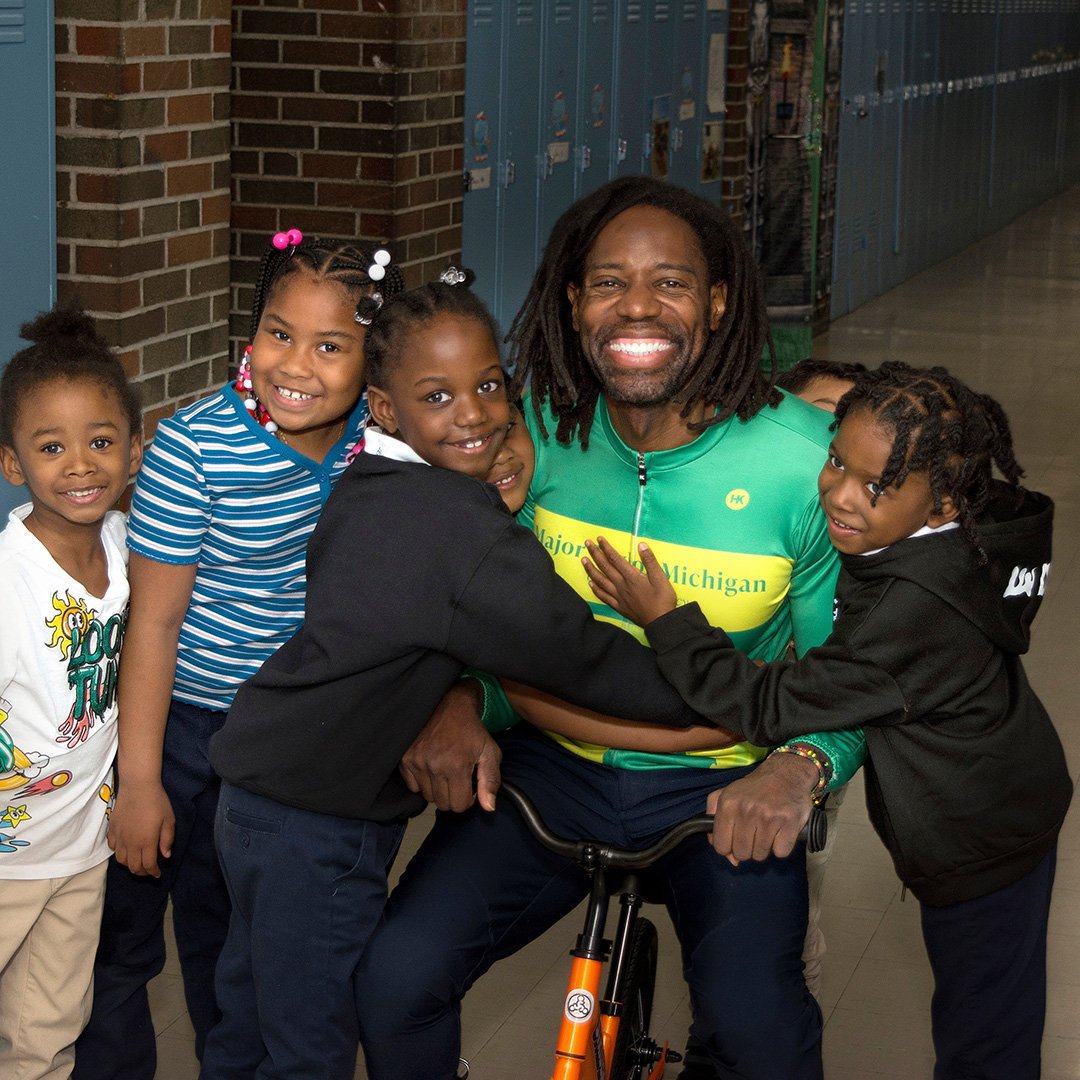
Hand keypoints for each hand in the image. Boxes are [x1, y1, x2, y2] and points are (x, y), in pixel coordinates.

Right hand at [108, 779, 175, 876]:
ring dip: (130, 865)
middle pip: (133, 867)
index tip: (158, 874)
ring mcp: (120, 837)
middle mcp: (131, 843)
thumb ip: (167, 839)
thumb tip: (166, 856)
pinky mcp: (112, 830)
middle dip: (142, 872)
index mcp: (147, 841)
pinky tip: (126, 848)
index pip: (148, 865)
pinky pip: (112, 848)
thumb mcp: (169, 820)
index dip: (153, 872)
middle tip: (149, 870)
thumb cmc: (157, 801)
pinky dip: (119, 853)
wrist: (138, 786)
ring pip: (121, 860)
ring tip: (138, 861)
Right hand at [399, 680, 501, 812]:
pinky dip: (422, 782)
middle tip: (457, 778)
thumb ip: (490, 780)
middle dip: (453, 796)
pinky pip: (412, 786)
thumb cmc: (471, 729)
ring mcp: (417, 762)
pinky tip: (431, 768)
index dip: (468, 798)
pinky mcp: (405, 759)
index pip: (460, 805)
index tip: (469, 785)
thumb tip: (489, 808)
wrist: (448, 704)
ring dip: (437, 789)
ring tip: (444, 771)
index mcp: (457, 766)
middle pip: (443, 804)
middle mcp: (435, 766)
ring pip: (427, 797)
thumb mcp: (489, 751)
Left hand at [582, 536, 676, 626]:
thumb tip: (641, 544)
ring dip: (591, 569)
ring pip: (600, 580)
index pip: (615, 558)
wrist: (660, 622)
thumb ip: (650, 561)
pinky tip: (590, 584)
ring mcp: (618, 596)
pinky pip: (603, 596)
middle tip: (587, 544)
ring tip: (583, 560)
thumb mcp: (661, 578)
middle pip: (605, 567)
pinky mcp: (618, 606)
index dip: (606, 547)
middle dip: (595, 554)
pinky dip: (595, 589)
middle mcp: (621, 585)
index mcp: (631, 576)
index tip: (599, 539)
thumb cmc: (662, 599)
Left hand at [706, 751, 818, 865]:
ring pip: (760, 855)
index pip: (720, 846)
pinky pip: (780, 852)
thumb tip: (728, 857)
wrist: (786, 773)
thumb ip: (715, 823)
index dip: (728, 847)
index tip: (736, 839)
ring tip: (768, 830)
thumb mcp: (726, 795)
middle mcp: (746, 810)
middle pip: (741, 854)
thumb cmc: (754, 788)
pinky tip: (781, 831)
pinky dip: (781, 846)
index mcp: (728, 804)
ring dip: (764, 847)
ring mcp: (768, 817)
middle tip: (754, 832)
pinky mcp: (789, 822)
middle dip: (747, 848)